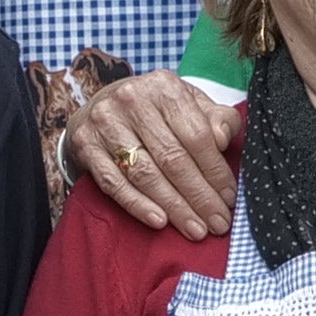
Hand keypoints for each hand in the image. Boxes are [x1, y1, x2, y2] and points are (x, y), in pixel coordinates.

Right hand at [69, 72, 238, 239]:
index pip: (197, 135)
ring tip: (195, 229)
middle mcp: (132, 100)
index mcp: (164, 87)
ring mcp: (105, 122)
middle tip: (218, 223)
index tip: (229, 199)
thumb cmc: (157, 110)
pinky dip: (138, 205)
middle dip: (199, 197)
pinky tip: (159, 221)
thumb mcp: (190, 104)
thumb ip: (217, 119)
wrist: (102, 105)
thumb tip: (223, 139)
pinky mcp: (85, 145)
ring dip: (174, 207)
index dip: (215, 172)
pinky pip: (114, 183)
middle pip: (172, 158)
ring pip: (145, 174)